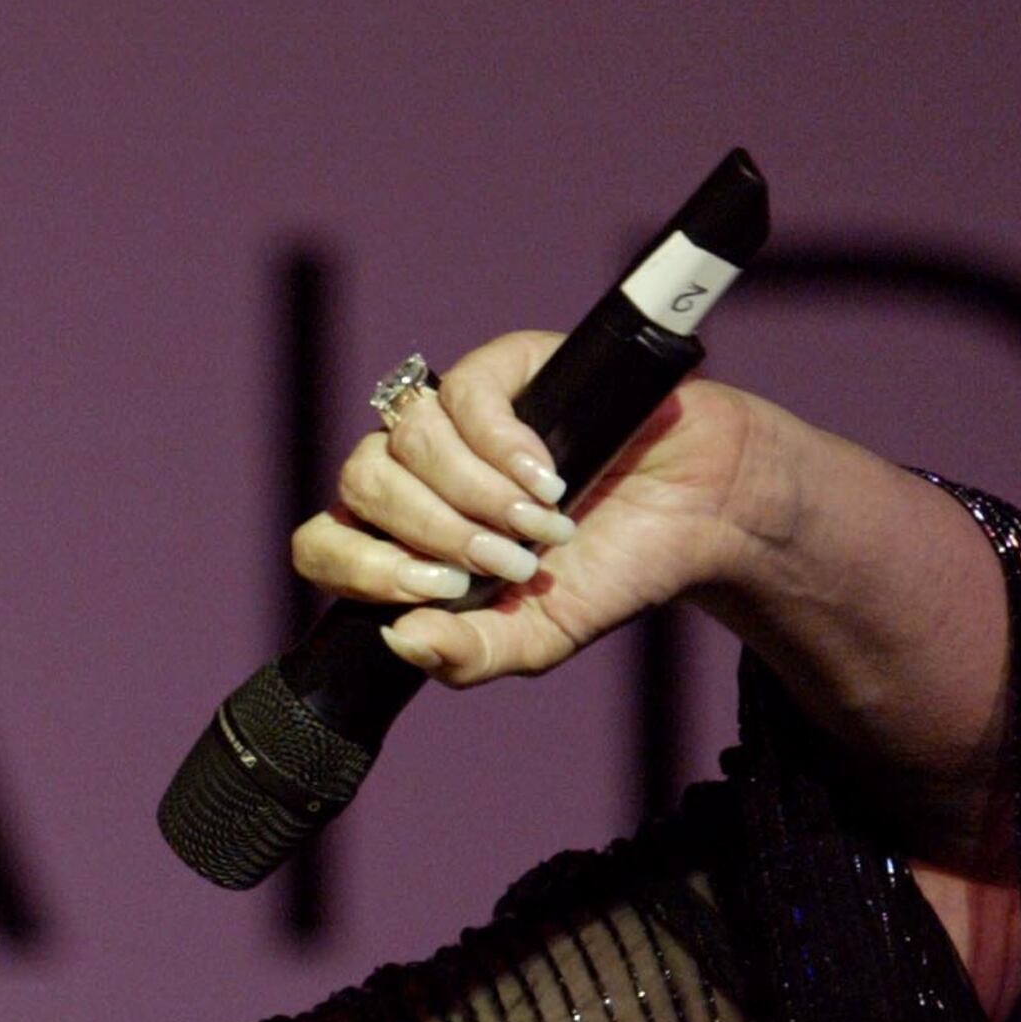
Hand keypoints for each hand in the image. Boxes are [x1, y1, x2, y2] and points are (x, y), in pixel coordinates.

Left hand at [294, 327, 797, 688]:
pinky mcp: (505, 367)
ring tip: (542, 524)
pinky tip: (545, 476)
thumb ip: (467, 654)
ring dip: (473, 493)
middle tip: (509, 561)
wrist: (700, 516)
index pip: (320, 543)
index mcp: (402, 538)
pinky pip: (464, 394)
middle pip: (361, 484)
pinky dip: (501, 444)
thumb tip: (399, 640)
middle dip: (435, 532)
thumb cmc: (611, 572)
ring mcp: (456, 415)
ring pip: (406, 439)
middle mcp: (415, 472)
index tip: (437, 589)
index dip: (357, 568)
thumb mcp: (537, 637)